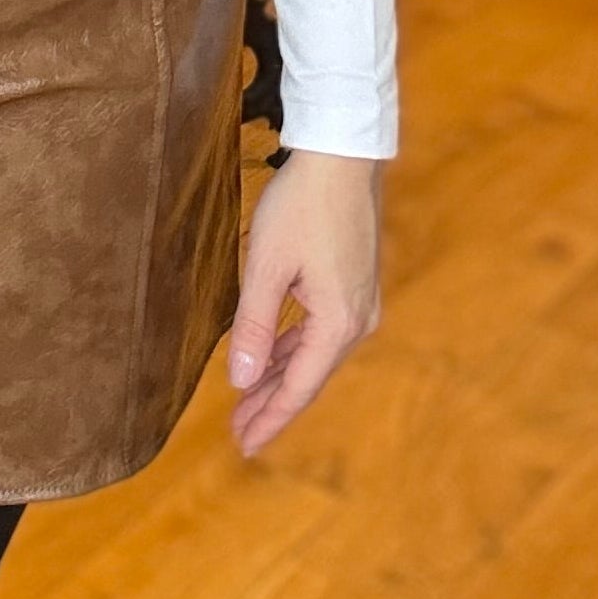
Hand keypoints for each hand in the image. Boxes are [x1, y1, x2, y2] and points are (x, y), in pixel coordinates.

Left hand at [226, 149, 381, 456]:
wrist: (344, 154)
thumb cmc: (303, 204)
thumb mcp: (268, 264)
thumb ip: (255, 325)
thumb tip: (242, 380)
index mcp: (338, 322)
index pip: (298, 388)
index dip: (269, 418)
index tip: (243, 445)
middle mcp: (357, 321)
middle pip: (308, 377)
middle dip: (271, 404)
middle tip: (237, 432)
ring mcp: (360, 303)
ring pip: (314, 355)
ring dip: (281, 377)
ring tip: (248, 402)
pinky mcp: (355, 284)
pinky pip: (321, 332)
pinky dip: (294, 350)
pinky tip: (272, 358)